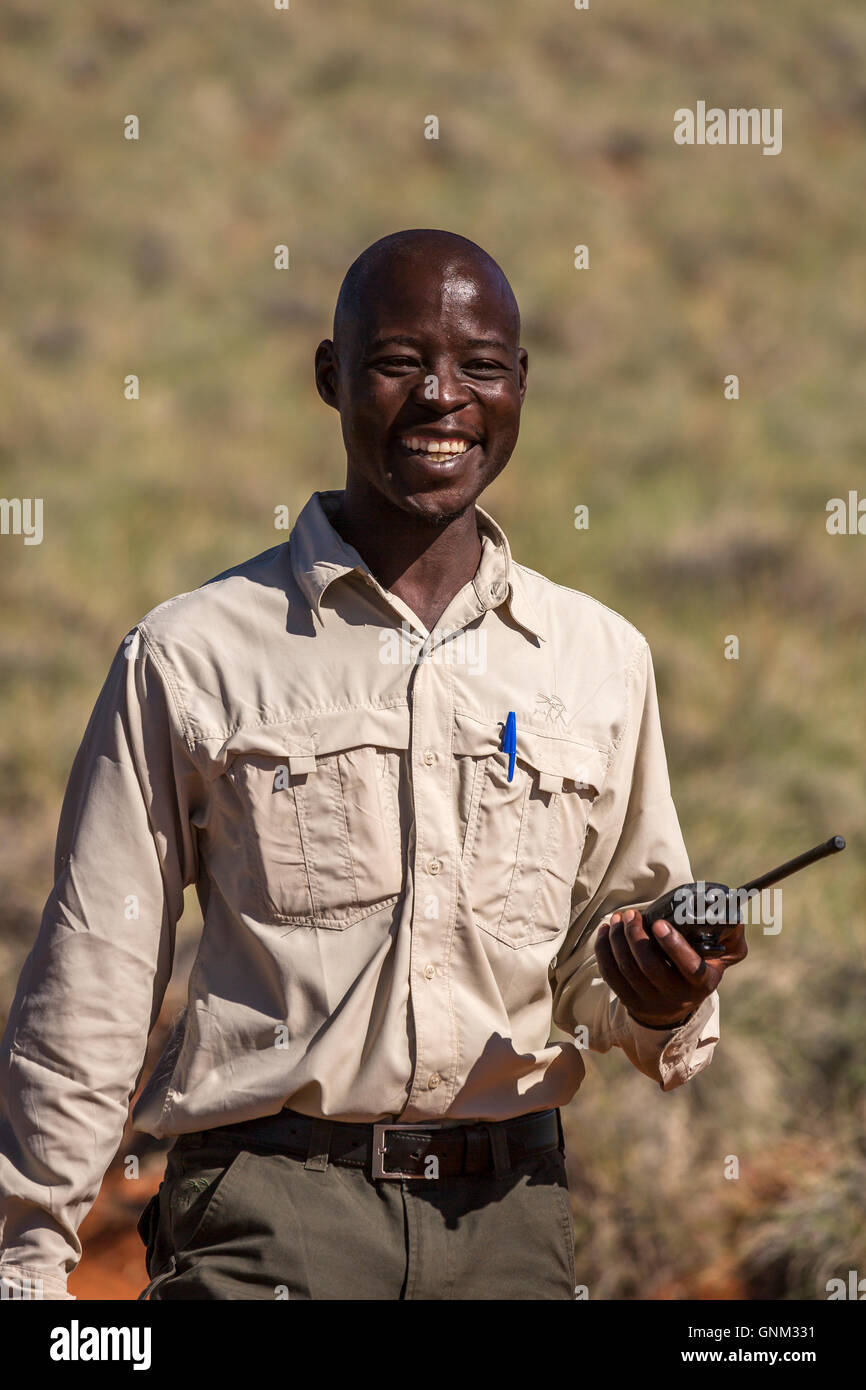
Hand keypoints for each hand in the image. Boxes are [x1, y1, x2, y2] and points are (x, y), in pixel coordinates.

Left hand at [595, 907, 747, 1028]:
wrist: (677, 1004)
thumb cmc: (700, 966)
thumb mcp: (723, 955)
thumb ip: (731, 934)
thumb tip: (732, 913)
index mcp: (703, 983)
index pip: (689, 967)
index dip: (673, 945)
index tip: (659, 923)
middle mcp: (678, 997)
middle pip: (650, 967)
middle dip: (636, 937)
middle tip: (631, 914)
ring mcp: (651, 1002)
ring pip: (627, 970)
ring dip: (618, 940)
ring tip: (619, 918)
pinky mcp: (630, 1001)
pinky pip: (611, 975)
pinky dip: (604, 950)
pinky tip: (606, 930)